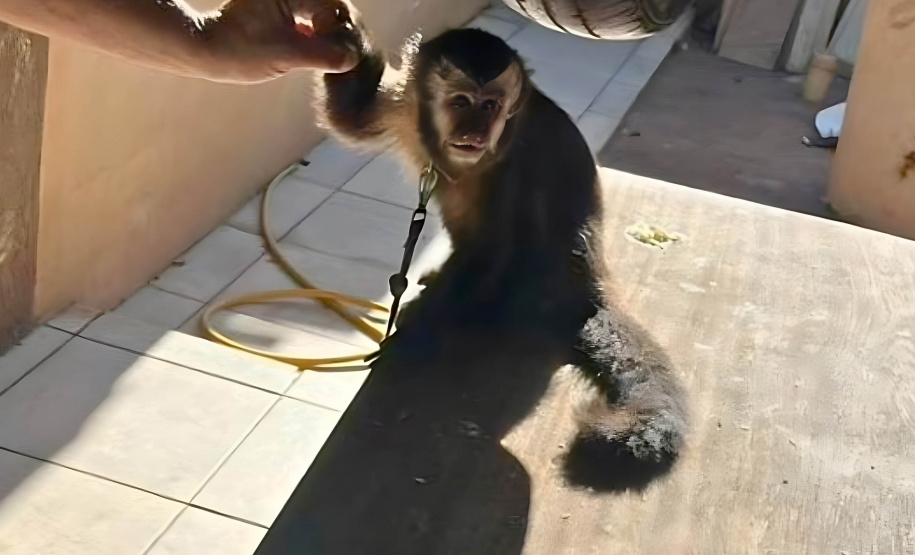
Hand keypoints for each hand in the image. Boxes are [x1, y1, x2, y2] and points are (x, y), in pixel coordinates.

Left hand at [207, 0, 363, 82]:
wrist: (204, 51)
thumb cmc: (238, 51)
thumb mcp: (285, 55)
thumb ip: (322, 55)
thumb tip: (353, 59)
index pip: (336, 7)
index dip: (347, 34)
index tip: (351, 59)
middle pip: (333, 10)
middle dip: (342, 35)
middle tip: (351, 62)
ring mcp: (288, 3)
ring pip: (325, 17)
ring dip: (334, 39)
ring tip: (341, 63)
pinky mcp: (284, 14)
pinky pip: (314, 23)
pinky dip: (321, 41)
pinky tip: (327, 60)